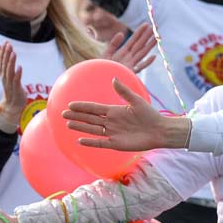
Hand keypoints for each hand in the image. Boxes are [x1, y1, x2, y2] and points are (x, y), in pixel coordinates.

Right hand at [0, 43, 24, 131]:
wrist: (12, 105)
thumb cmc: (12, 88)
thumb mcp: (8, 75)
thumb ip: (6, 63)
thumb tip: (4, 51)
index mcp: (2, 73)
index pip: (1, 61)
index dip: (2, 52)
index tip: (4, 42)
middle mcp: (4, 78)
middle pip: (4, 64)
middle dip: (6, 54)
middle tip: (8, 44)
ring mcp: (10, 83)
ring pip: (9, 71)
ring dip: (11, 62)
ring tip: (13, 53)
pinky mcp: (16, 89)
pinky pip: (16, 81)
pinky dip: (17, 74)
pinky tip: (20, 67)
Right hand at [63, 78, 189, 150]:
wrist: (160, 131)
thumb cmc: (150, 115)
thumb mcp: (136, 101)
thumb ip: (124, 91)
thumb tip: (113, 79)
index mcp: (115, 111)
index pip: (95, 108)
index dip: (83, 107)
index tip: (70, 104)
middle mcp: (111, 122)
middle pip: (90, 118)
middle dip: (77, 116)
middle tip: (63, 114)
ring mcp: (112, 133)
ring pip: (92, 129)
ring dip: (81, 127)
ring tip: (68, 124)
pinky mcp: (116, 144)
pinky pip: (100, 143)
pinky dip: (91, 142)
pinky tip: (80, 140)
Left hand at [102, 24, 156, 74]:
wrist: (98, 80)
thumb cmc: (100, 68)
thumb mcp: (106, 53)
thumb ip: (113, 44)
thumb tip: (122, 33)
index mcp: (123, 52)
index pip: (133, 40)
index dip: (140, 32)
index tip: (147, 24)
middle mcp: (129, 57)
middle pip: (140, 45)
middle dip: (148, 36)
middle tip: (156, 27)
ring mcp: (130, 65)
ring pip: (142, 53)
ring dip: (150, 45)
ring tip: (158, 37)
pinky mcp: (129, 72)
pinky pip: (140, 67)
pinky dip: (146, 63)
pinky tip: (153, 57)